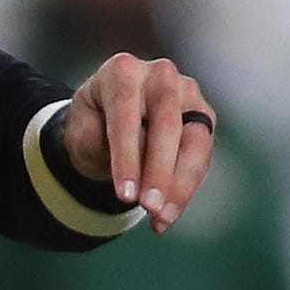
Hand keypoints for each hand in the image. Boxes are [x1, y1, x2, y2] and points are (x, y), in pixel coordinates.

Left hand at [63, 53, 215, 232]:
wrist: (111, 119)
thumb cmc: (94, 124)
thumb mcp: (85, 132)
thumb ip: (106, 143)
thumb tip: (143, 168)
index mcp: (122, 70)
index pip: (126, 114)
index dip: (126, 157)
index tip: (124, 195)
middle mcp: (160, 74)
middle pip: (166, 125)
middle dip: (159, 172)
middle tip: (148, 207)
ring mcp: (188, 92)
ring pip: (194, 142)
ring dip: (179, 185)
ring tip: (160, 219)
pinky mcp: (204, 116)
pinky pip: (202, 156)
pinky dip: (185, 188)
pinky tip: (167, 214)